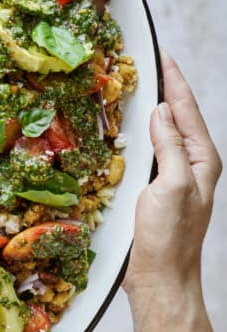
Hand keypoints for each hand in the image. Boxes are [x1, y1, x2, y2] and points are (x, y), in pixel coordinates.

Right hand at [124, 50, 221, 292]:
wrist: (159, 276)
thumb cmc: (169, 237)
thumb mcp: (171, 186)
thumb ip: (170, 147)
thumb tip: (160, 112)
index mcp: (201, 160)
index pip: (187, 111)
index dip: (174, 82)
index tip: (163, 55)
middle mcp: (189, 164)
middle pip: (177, 118)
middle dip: (165, 89)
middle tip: (148, 65)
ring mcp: (172, 176)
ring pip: (163, 134)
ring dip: (152, 110)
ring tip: (139, 88)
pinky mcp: (154, 188)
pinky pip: (149, 151)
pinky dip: (140, 134)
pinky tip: (130, 129)